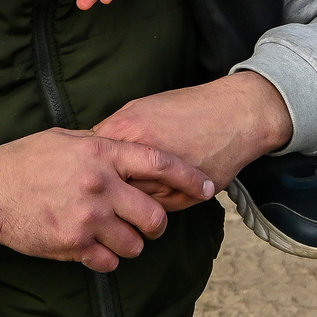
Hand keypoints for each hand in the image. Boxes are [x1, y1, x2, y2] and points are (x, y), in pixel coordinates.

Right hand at [0, 129, 217, 270]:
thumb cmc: (24, 160)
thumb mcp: (65, 139)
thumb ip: (99, 145)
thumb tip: (126, 148)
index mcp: (100, 153)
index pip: (159, 164)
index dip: (189, 177)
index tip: (208, 187)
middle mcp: (99, 185)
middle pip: (155, 217)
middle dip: (156, 225)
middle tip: (147, 224)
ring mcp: (87, 217)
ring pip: (135, 245)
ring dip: (130, 244)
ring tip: (114, 235)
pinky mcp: (73, 244)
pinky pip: (109, 262)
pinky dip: (106, 258)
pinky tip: (92, 247)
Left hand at [92, 72, 293, 191]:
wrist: (235, 116)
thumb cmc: (188, 108)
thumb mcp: (143, 107)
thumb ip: (117, 129)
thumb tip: (91, 146)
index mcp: (128, 129)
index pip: (92, 158)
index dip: (86, 167)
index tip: (81, 172)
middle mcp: (143, 156)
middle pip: (108, 184)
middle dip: (102, 189)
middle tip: (95, 193)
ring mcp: (164, 178)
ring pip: (130, 202)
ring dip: (124, 202)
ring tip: (118, 200)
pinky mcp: (183, 197)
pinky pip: (155, 209)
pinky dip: (149, 207)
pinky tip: (147, 200)